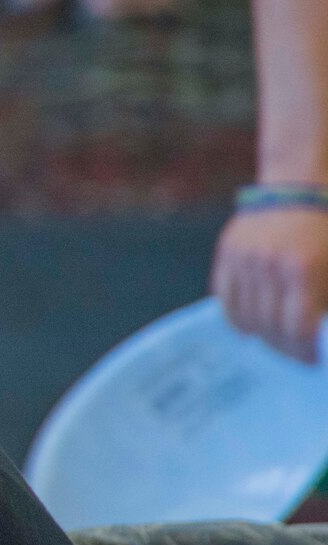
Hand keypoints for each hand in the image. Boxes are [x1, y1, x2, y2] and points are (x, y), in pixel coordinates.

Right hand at [212, 208, 327, 361]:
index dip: (305, 351)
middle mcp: (269, 267)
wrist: (301, 184)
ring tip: (275, 338)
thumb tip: (317, 335)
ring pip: (246, 318)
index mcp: (303, 271)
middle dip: (285, 347)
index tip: (312, 360)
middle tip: (296, 353)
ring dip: (262, 335)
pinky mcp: (227, 254)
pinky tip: (253, 323)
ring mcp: (244, 261)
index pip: (298, 330)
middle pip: (271, 328)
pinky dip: (238, 317)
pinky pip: (226, 300)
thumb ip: (324, 300)